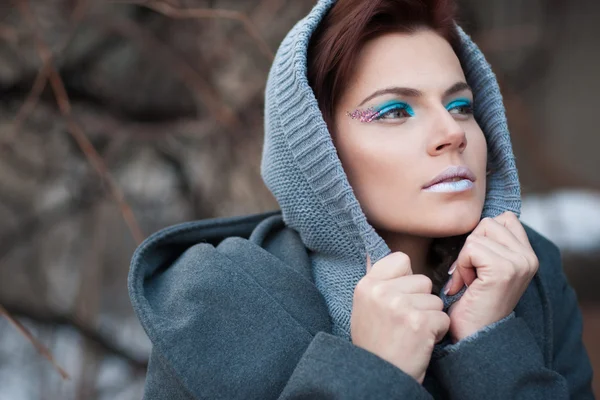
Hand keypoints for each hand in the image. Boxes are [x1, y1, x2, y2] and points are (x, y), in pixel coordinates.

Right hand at [351, 252, 449, 383]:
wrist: (380, 376)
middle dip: (421, 301)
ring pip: (435, 299)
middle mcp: (382, 291)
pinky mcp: (419, 322)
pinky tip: (421, 342)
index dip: (407, 278)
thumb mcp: (364, 307)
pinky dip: (438, 332)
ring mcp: (400, 305)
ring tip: (412, 332)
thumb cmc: (375, 343)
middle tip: (405, 321)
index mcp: (367, 285)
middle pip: (423, 280)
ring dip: (430, 317)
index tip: (400, 296)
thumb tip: (372, 251)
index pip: (401, 259)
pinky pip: (443, 317)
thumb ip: (376, 281)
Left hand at [444, 211, 538, 341]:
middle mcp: (528, 257)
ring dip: (465, 258)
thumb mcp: (489, 268)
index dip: (483, 236)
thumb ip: (493, 244)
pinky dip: (462, 266)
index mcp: (528, 255)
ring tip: (470, 280)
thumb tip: (476, 220)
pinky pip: (471, 249)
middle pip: (488, 223)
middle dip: (472, 246)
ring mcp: (518, 263)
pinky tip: (467, 285)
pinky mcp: (503, 270)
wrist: (474, 336)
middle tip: (472, 274)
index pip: (504, 219)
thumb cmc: (474, 302)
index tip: (479, 263)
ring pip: (477, 235)